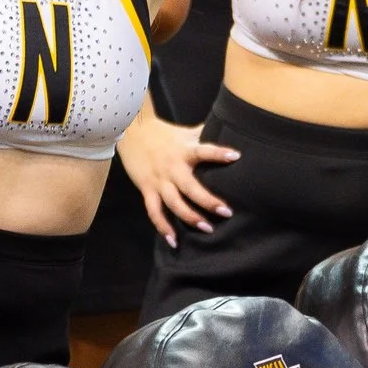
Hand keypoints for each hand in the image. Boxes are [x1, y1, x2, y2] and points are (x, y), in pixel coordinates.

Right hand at [118, 115, 239, 246]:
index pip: (203, 151)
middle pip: (190, 187)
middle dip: (208, 201)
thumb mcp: (185, 132)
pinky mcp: (147, 190)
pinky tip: (174, 241)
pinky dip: (163, 227)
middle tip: (226, 212)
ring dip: (190, 217)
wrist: (131, 133)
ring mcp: (159, 181)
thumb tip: (228, 126)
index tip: (236, 157)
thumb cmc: (164, 134)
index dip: (218, 153)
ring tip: (207, 228)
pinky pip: (154, 211)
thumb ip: (205, 134)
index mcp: (184, 151)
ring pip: (174, 203)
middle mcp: (172, 167)